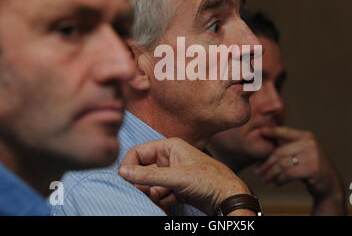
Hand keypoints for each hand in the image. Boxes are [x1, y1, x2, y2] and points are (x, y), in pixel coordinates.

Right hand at [119, 138, 254, 215]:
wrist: (229, 198)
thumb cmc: (209, 180)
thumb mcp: (176, 177)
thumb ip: (148, 175)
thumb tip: (123, 172)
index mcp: (170, 147)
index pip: (138, 152)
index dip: (129, 166)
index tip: (124, 181)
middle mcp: (170, 158)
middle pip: (143, 170)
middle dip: (142, 184)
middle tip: (143, 194)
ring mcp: (174, 174)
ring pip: (151, 185)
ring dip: (152, 195)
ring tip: (161, 199)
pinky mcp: (177, 188)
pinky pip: (160, 194)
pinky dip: (160, 201)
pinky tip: (166, 205)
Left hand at [255, 126, 345, 214]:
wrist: (329, 184)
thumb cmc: (310, 167)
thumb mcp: (302, 152)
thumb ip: (288, 146)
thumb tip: (265, 141)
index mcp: (306, 136)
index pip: (285, 131)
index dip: (272, 131)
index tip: (260, 131)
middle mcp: (310, 143)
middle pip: (280, 152)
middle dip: (267, 163)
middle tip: (258, 172)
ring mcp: (313, 156)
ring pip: (283, 164)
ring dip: (272, 173)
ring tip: (265, 179)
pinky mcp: (313, 169)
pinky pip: (289, 174)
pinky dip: (280, 179)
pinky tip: (277, 182)